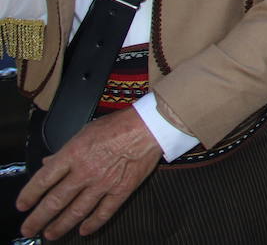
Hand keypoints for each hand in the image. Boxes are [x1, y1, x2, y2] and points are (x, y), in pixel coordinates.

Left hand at [18, 107, 162, 239]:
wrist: (150, 126)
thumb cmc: (119, 125)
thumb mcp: (85, 132)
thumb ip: (65, 151)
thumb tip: (48, 164)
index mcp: (73, 154)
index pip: (43, 179)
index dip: (30, 194)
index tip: (22, 205)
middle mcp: (85, 171)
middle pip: (55, 200)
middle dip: (39, 218)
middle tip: (29, 228)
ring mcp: (103, 183)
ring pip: (76, 211)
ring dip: (61, 225)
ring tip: (51, 234)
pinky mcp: (121, 190)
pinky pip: (104, 212)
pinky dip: (92, 224)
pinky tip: (83, 230)